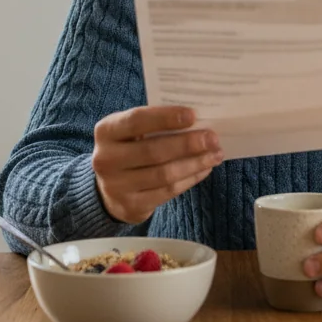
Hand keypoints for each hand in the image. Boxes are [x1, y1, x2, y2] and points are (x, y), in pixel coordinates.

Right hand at [92, 106, 222, 223]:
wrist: (108, 188)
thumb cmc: (129, 148)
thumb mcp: (132, 131)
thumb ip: (155, 123)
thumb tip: (197, 121)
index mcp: (106, 131)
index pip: (137, 121)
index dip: (166, 118)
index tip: (193, 115)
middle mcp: (106, 159)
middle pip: (154, 151)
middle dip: (188, 144)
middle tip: (213, 138)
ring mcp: (117, 186)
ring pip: (164, 174)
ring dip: (195, 163)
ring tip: (215, 154)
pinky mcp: (131, 206)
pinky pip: (168, 191)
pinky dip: (190, 179)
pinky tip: (204, 169)